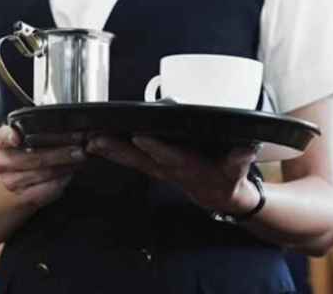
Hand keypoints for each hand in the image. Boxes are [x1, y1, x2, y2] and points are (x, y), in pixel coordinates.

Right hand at [0, 125, 86, 207]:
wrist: (12, 183)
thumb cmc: (24, 155)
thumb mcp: (24, 138)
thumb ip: (37, 130)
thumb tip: (67, 128)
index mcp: (1, 142)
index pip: (4, 137)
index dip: (10, 137)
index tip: (17, 137)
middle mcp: (2, 162)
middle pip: (34, 157)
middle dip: (61, 151)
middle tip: (79, 147)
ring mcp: (11, 182)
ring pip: (44, 173)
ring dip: (66, 165)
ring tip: (79, 158)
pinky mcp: (22, 198)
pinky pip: (47, 189)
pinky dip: (62, 180)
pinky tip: (69, 174)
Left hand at [86, 136, 259, 213]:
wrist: (216, 194)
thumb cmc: (226, 177)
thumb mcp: (237, 170)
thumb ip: (239, 159)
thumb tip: (246, 148)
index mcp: (187, 167)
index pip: (170, 156)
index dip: (155, 148)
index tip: (140, 137)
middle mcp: (166, 168)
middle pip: (138, 158)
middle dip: (117, 149)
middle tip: (96, 139)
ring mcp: (155, 168)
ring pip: (127, 159)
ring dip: (106, 150)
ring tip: (87, 139)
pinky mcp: (149, 166)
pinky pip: (126, 158)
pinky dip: (108, 151)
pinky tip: (90, 142)